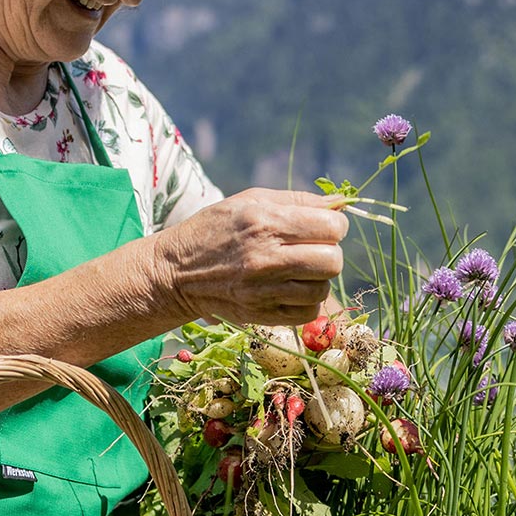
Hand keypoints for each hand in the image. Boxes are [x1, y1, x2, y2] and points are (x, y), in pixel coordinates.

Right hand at [150, 188, 348, 325]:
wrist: (175, 272)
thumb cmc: (214, 228)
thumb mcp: (249, 200)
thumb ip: (297, 200)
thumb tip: (340, 205)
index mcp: (266, 222)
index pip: (331, 226)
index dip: (334, 224)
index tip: (322, 226)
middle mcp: (267, 258)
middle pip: (333, 261)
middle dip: (330, 252)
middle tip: (313, 249)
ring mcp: (264, 291)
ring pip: (323, 289)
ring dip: (318, 278)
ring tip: (298, 269)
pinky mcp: (262, 315)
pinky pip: (308, 312)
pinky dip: (306, 300)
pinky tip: (290, 288)